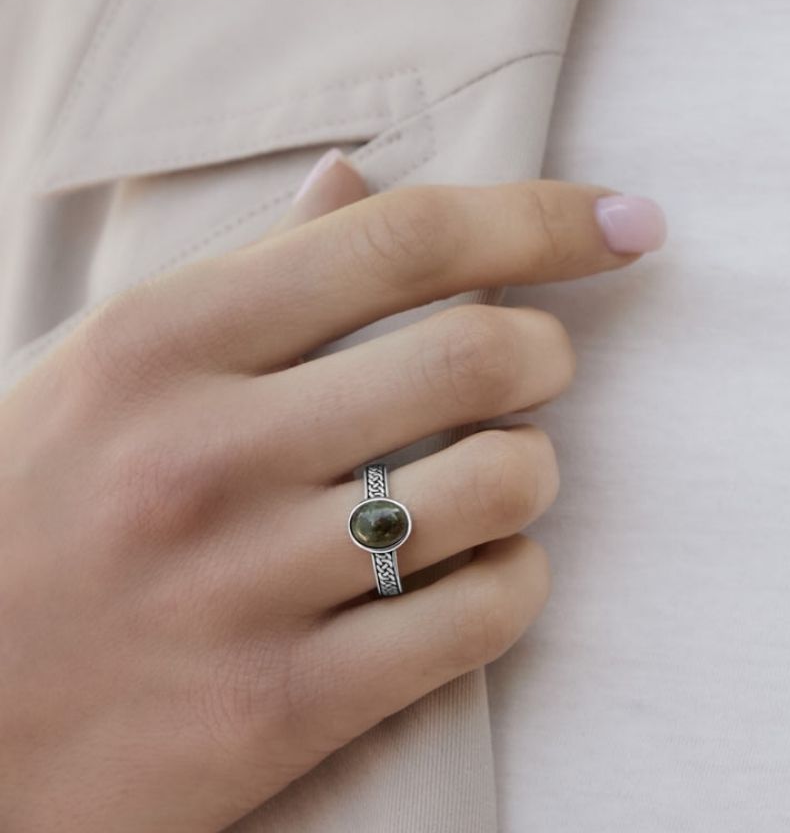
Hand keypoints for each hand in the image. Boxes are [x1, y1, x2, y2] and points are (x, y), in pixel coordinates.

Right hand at [0, 154, 665, 831]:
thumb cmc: (26, 516)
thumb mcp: (101, 366)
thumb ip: (244, 270)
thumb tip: (356, 179)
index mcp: (164, 341)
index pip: (406, 238)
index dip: (544, 217)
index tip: (627, 220)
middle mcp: (207, 455)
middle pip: (482, 354)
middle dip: (547, 350)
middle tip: (532, 365)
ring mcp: (245, 590)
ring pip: (505, 484)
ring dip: (533, 466)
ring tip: (492, 473)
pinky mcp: (279, 713)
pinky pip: (485, 616)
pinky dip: (517, 577)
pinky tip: (478, 568)